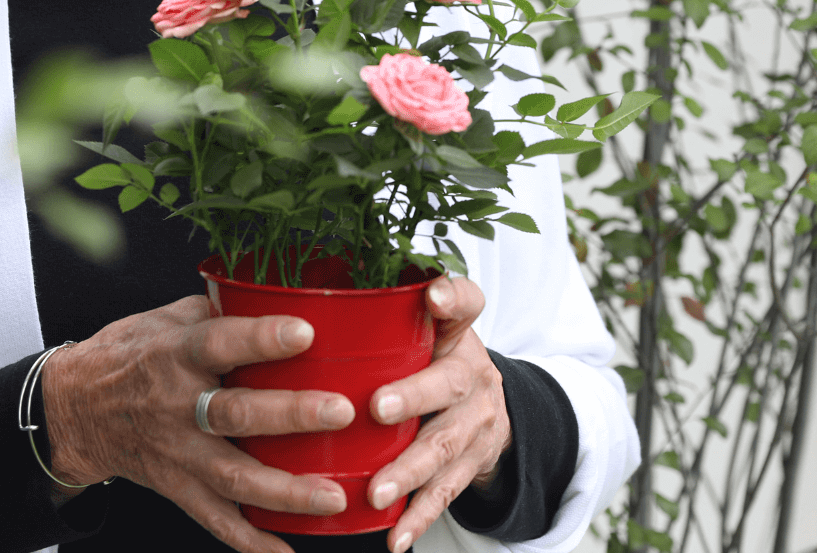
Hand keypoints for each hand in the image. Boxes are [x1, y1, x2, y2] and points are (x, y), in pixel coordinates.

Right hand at [42, 295, 355, 552]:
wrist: (75, 407)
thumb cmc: (129, 354)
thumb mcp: (164, 319)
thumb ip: (216, 312)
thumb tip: (272, 299)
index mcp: (174, 353)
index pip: (220, 342)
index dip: (261, 338)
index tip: (305, 332)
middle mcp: (176, 405)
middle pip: (235, 413)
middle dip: (290, 416)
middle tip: (339, 412)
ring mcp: (177, 453)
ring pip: (233, 477)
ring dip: (286, 490)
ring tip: (334, 495)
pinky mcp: (177, 487)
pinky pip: (217, 521)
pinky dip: (252, 541)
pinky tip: (288, 551)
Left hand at [367, 277, 511, 552]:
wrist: (485, 407)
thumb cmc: (433, 358)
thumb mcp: (426, 325)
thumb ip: (391, 307)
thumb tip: (330, 288)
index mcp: (459, 332)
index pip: (467, 301)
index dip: (452, 297)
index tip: (433, 295)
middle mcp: (475, 375)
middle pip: (449, 384)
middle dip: (414, 397)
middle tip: (378, 408)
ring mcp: (478, 424)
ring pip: (445, 447)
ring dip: (409, 471)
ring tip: (377, 491)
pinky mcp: (471, 465)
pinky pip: (445, 493)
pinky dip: (419, 517)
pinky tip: (395, 537)